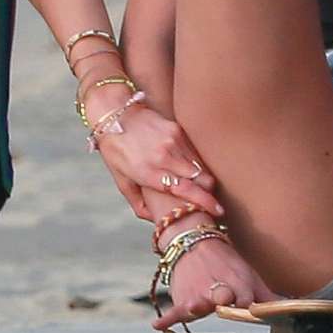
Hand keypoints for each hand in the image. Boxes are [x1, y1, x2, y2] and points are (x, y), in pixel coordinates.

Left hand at [93, 103, 222, 219]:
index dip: (206, 202)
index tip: (217, 211)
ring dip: (204, 177)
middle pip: (203, 178)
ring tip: (200, 185)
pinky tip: (190, 168)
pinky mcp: (177, 129)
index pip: (186, 190)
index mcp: (150, 172)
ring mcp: (173, 141)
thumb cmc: (116, 149)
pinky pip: (195, 151)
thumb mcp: (121, 180)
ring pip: (202, 165)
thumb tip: (155, 220)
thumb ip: (139, 203)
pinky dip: (197, 162)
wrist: (114, 113)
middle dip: (209, 191)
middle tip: (208, 199)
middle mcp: (164, 156)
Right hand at [154, 236, 278, 331]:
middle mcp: (218, 292)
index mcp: (239, 287)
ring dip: (197, 304)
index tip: (248, 305)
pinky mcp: (183, 300)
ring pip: (199, 304)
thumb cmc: (227, 264)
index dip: (248, 305)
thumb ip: (269, 297)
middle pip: (223, 299)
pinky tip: (158, 326)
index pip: (247, 302)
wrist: (195, 243)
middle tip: (223, 296)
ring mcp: (199, 296)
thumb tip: (293, 306)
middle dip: (224, 298)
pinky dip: (166, 318)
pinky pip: (174, 312)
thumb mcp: (251, 277)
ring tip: (196, 304)